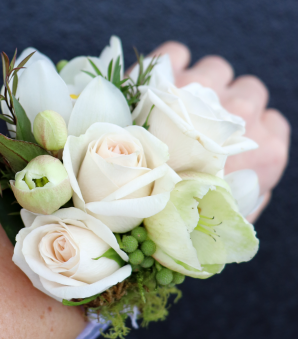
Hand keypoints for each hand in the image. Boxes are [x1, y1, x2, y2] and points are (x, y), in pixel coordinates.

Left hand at [145, 42, 289, 221]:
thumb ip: (245, 193)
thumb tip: (250, 182)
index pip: (271, 124)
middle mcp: (243, 110)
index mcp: (264, 150)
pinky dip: (170, 64)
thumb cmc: (183, 211)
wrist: (138, 195)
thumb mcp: (225, 213)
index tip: (227, 138)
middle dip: (227, 104)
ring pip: (216, 70)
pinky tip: (162, 83)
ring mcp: (207, 86)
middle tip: (198, 122)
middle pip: (248, 91)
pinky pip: (178, 55)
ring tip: (179, 104)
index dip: (251, 129)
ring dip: (202, 82)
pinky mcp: (171, 71)